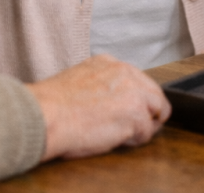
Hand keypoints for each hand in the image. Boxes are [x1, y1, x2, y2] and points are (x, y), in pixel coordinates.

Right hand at [27, 54, 170, 160]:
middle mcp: (125, 72)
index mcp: (108, 63)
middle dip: (146, 111)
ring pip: (156, 110)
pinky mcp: (136, 114)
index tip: (126, 110)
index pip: (136, 79)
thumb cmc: (51, 105)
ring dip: (143, 125)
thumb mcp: (77, 79)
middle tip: (133, 127)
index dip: (133, 98)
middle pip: (153, 92)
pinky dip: (135, 140)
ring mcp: (134, 92)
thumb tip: (106, 100)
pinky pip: (147, 132)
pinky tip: (116, 139)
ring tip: (121, 134)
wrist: (47, 115)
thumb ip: (98, 84)